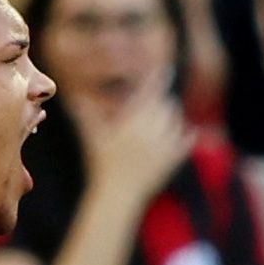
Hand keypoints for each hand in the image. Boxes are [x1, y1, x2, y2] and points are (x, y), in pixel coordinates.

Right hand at [71, 83, 191, 209]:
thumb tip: (73, 98)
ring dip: (171, 117)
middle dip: (161, 101)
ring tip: (165, 116)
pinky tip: (190, 132)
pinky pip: (185, 143)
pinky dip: (187, 137)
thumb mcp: (93, 139)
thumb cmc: (101, 166)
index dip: (157, 79)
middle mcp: (151, 132)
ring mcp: (163, 146)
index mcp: (132, 123)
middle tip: (158, 98)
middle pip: (165, 105)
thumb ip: (86, 116)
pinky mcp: (171, 161)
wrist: (117, 196)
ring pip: (175, 121)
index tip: (164, 68)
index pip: (148, 94)